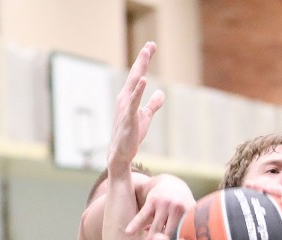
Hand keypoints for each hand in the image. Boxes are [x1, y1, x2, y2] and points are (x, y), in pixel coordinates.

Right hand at [108, 41, 162, 175]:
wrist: (121, 153)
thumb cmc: (131, 134)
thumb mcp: (145, 116)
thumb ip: (152, 104)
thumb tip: (161, 93)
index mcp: (128, 97)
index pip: (137, 75)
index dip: (144, 60)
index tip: (151, 46)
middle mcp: (124, 98)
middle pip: (135, 74)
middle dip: (142, 59)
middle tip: (150, 44)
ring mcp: (125, 107)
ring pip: (134, 84)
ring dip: (140, 68)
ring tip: (146, 54)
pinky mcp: (129, 118)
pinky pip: (134, 102)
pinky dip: (138, 91)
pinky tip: (143, 80)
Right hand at [127, 175, 195, 239]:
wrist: (171, 183)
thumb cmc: (183, 205)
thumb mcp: (191, 214)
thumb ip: (189, 230)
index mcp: (188, 214)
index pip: (183, 234)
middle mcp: (177, 208)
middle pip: (169, 232)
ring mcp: (164, 204)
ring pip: (155, 227)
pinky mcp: (152, 201)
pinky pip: (142, 215)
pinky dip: (135, 224)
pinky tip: (128, 233)